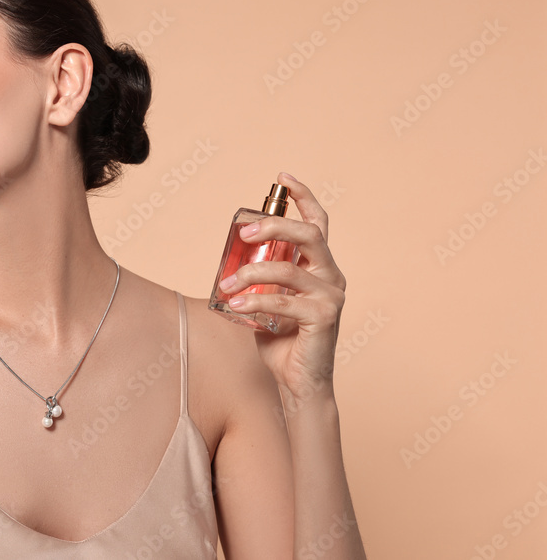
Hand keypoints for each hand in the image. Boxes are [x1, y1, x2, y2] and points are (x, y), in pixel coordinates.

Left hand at [216, 172, 345, 404]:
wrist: (297, 383)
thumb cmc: (282, 342)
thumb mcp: (267, 300)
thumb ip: (259, 279)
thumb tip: (228, 261)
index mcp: (320, 267)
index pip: (318, 223)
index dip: (303, 196)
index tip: (281, 177)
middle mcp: (332, 276)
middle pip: (309, 235)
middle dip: (274, 226)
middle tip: (243, 232)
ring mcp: (331, 296)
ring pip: (290, 269)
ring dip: (251, 273)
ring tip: (227, 286)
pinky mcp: (324, 317)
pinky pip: (284, 301)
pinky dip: (256, 300)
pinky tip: (236, 305)